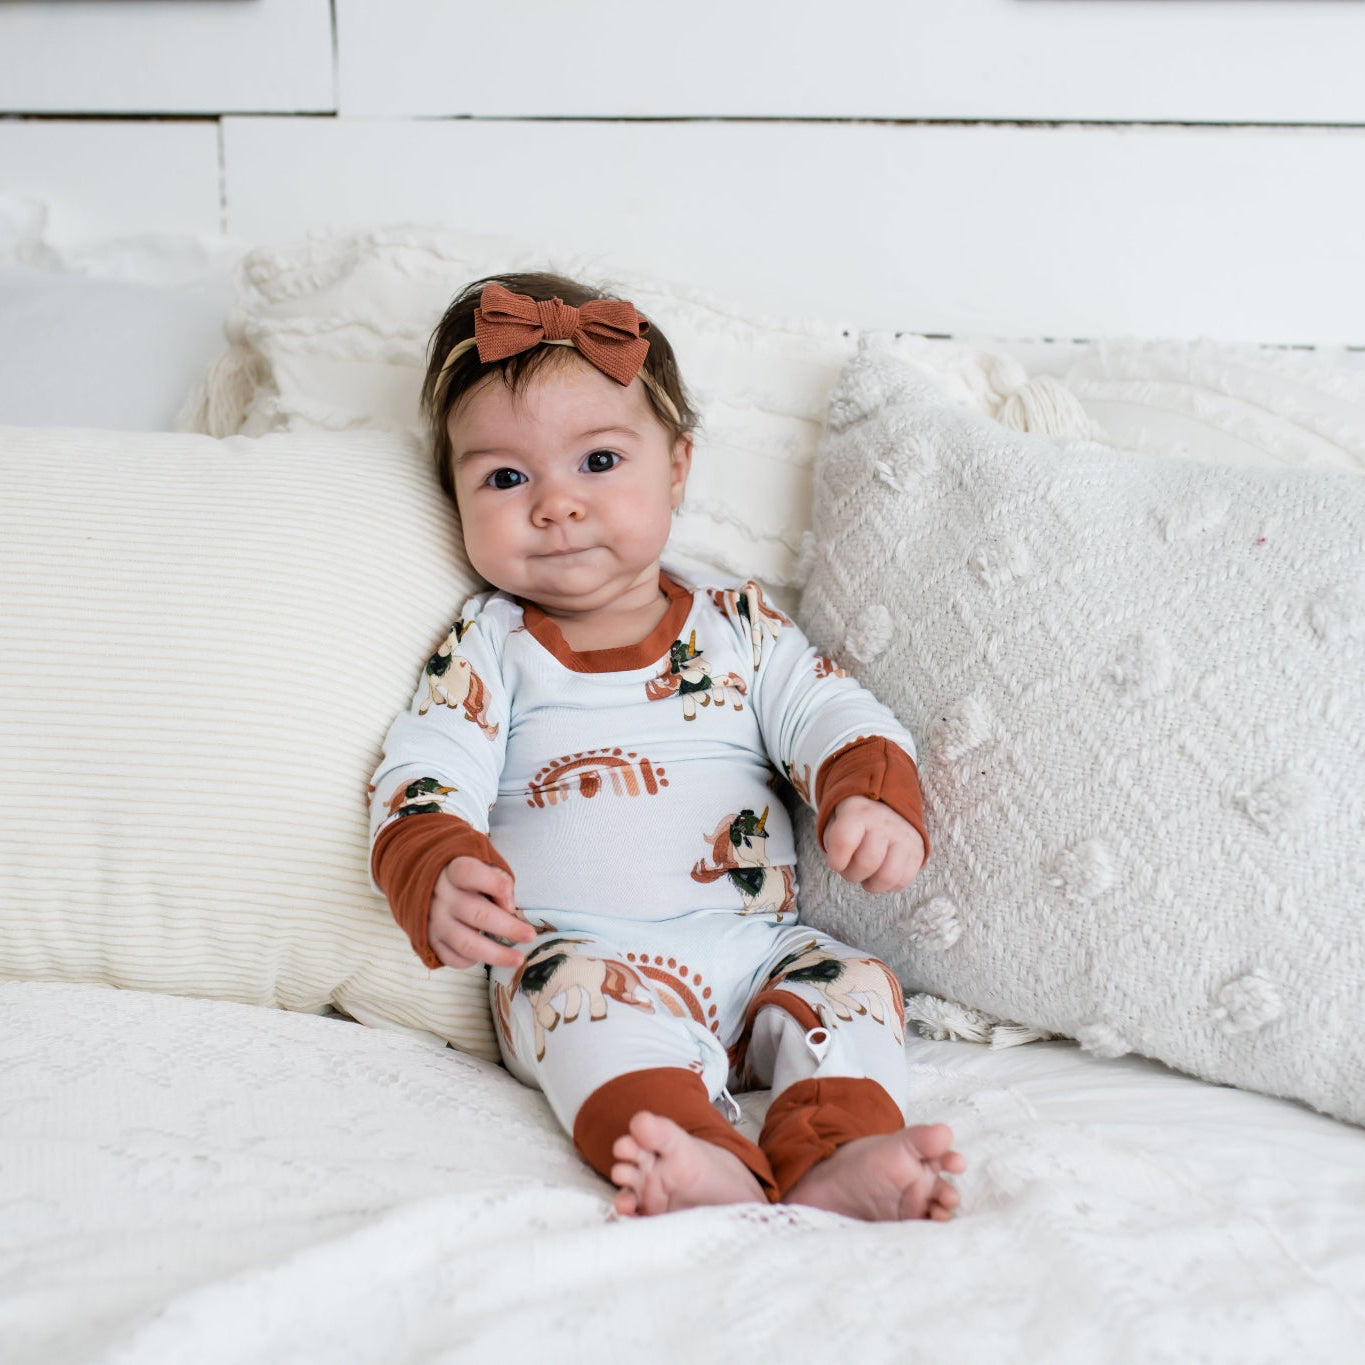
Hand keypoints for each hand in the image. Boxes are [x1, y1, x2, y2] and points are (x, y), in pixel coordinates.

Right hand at [428, 856, 535, 970]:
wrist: (429, 887)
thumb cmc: (466, 877)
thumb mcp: (482, 866)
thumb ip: (498, 879)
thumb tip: (508, 906)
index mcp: (453, 871)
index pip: (469, 873)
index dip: (492, 884)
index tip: (511, 899)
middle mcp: (441, 897)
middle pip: (476, 914)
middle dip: (507, 928)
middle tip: (530, 936)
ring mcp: (434, 921)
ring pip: (466, 943)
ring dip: (496, 954)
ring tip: (518, 959)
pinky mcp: (430, 941)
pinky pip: (452, 958)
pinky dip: (471, 961)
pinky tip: (486, 955)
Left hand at [823, 796, 924, 893]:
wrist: (886, 805)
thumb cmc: (854, 821)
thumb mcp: (835, 822)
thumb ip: (833, 843)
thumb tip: (842, 865)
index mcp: (859, 813)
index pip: (844, 841)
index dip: (836, 861)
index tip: (835, 863)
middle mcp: (884, 823)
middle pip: (866, 863)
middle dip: (852, 875)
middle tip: (851, 870)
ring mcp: (904, 836)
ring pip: (888, 876)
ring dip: (872, 885)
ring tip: (867, 876)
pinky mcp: (918, 850)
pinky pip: (904, 880)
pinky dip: (889, 886)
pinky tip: (881, 875)